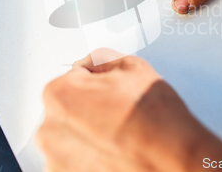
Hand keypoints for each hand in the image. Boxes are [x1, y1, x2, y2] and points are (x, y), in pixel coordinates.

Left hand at [36, 52, 221, 171]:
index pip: (74, 79)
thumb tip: (90, 64)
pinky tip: (114, 155)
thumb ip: (100, 59)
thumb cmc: (155, 119)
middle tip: (119, 117)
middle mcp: (49, 130)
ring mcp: (56, 160)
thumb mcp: (132, 66)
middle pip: (69, 112)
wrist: (172, 157)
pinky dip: (91, 160)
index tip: (113, 96)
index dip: (98, 85)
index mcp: (59, 95)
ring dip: (89, 139)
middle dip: (89, 112)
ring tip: (119, 139)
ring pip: (72, 140)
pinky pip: (76, 162)